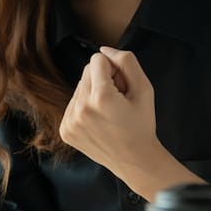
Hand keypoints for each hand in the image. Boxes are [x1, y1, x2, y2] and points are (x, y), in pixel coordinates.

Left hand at [59, 47, 193, 197]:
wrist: (135, 161)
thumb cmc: (142, 125)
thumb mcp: (144, 88)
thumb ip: (126, 62)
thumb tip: (104, 50)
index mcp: (101, 98)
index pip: (97, 59)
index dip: (114, 69)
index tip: (122, 87)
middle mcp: (81, 109)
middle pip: (86, 73)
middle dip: (103, 81)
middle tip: (118, 101)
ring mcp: (70, 121)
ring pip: (79, 88)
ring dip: (93, 94)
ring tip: (109, 113)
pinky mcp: (65, 130)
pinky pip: (73, 104)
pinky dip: (85, 108)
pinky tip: (99, 121)